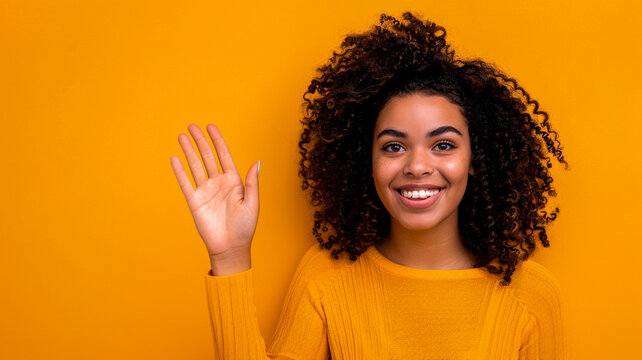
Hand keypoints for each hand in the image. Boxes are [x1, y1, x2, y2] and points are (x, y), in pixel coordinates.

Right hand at [170, 124, 258, 271]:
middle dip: (200, 141)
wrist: (231, 248)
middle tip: (192, 126)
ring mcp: (206, 191)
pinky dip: (180, 171)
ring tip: (181, 136)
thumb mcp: (253, 204)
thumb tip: (257, 162)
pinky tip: (175, 158)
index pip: (224, 156)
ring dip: (189, 152)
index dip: (217, 141)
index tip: (210, 127)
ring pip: (195, 166)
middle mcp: (218, 183)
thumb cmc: (245, 228)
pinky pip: (186, 183)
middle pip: (208, 157)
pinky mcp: (195, 202)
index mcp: (234, 182)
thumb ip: (252, 183)